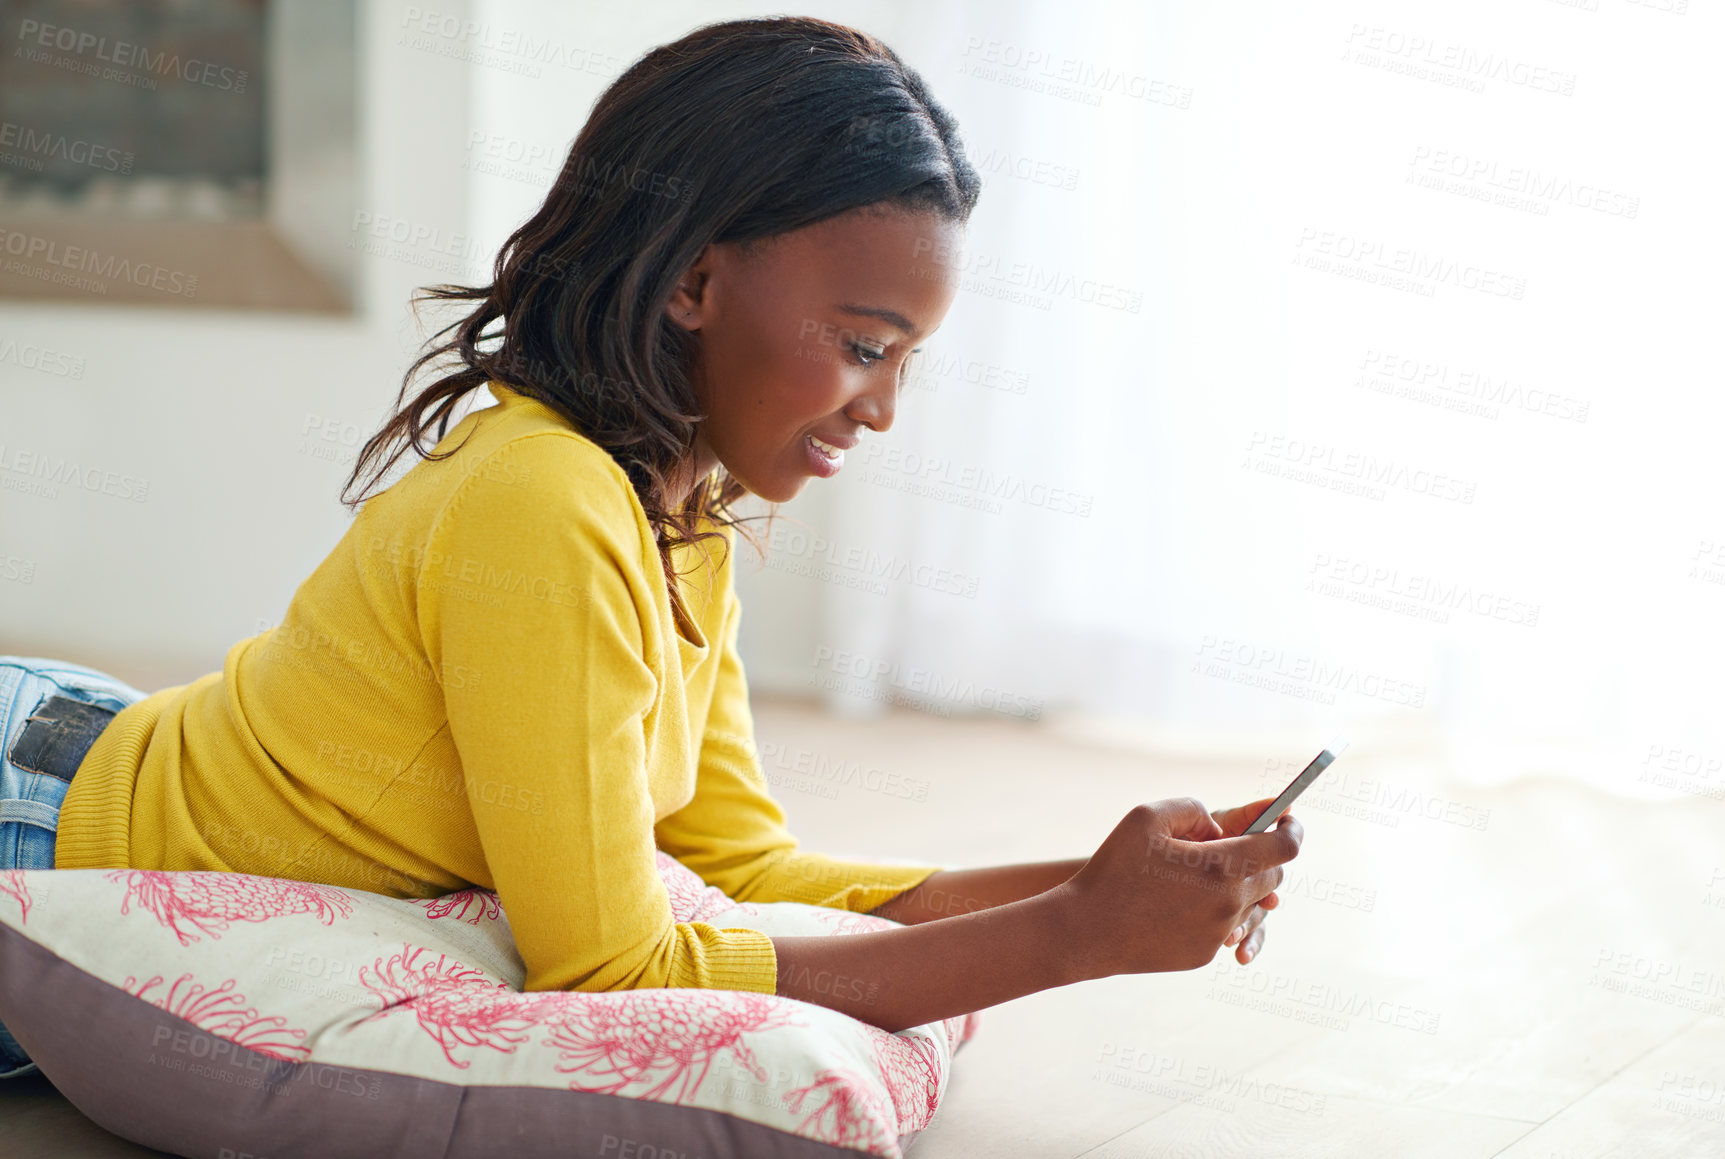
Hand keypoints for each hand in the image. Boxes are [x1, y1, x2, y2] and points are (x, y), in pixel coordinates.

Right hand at [1051, 797, 1302, 980]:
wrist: (1086, 930)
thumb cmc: (1115, 869)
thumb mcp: (1147, 817)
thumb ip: (1193, 810)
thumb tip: (1218, 830)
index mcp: (1222, 868)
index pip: (1283, 849)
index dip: (1292, 830)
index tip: (1288, 820)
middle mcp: (1229, 905)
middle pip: (1271, 878)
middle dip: (1260, 857)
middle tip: (1230, 844)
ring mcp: (1217, 935)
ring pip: (1248, 904)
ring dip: (1236, 884)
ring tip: (1198, 873)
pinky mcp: (1202, 956)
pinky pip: (1222, 926)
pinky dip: (1211, 909)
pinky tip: (1175, 900)